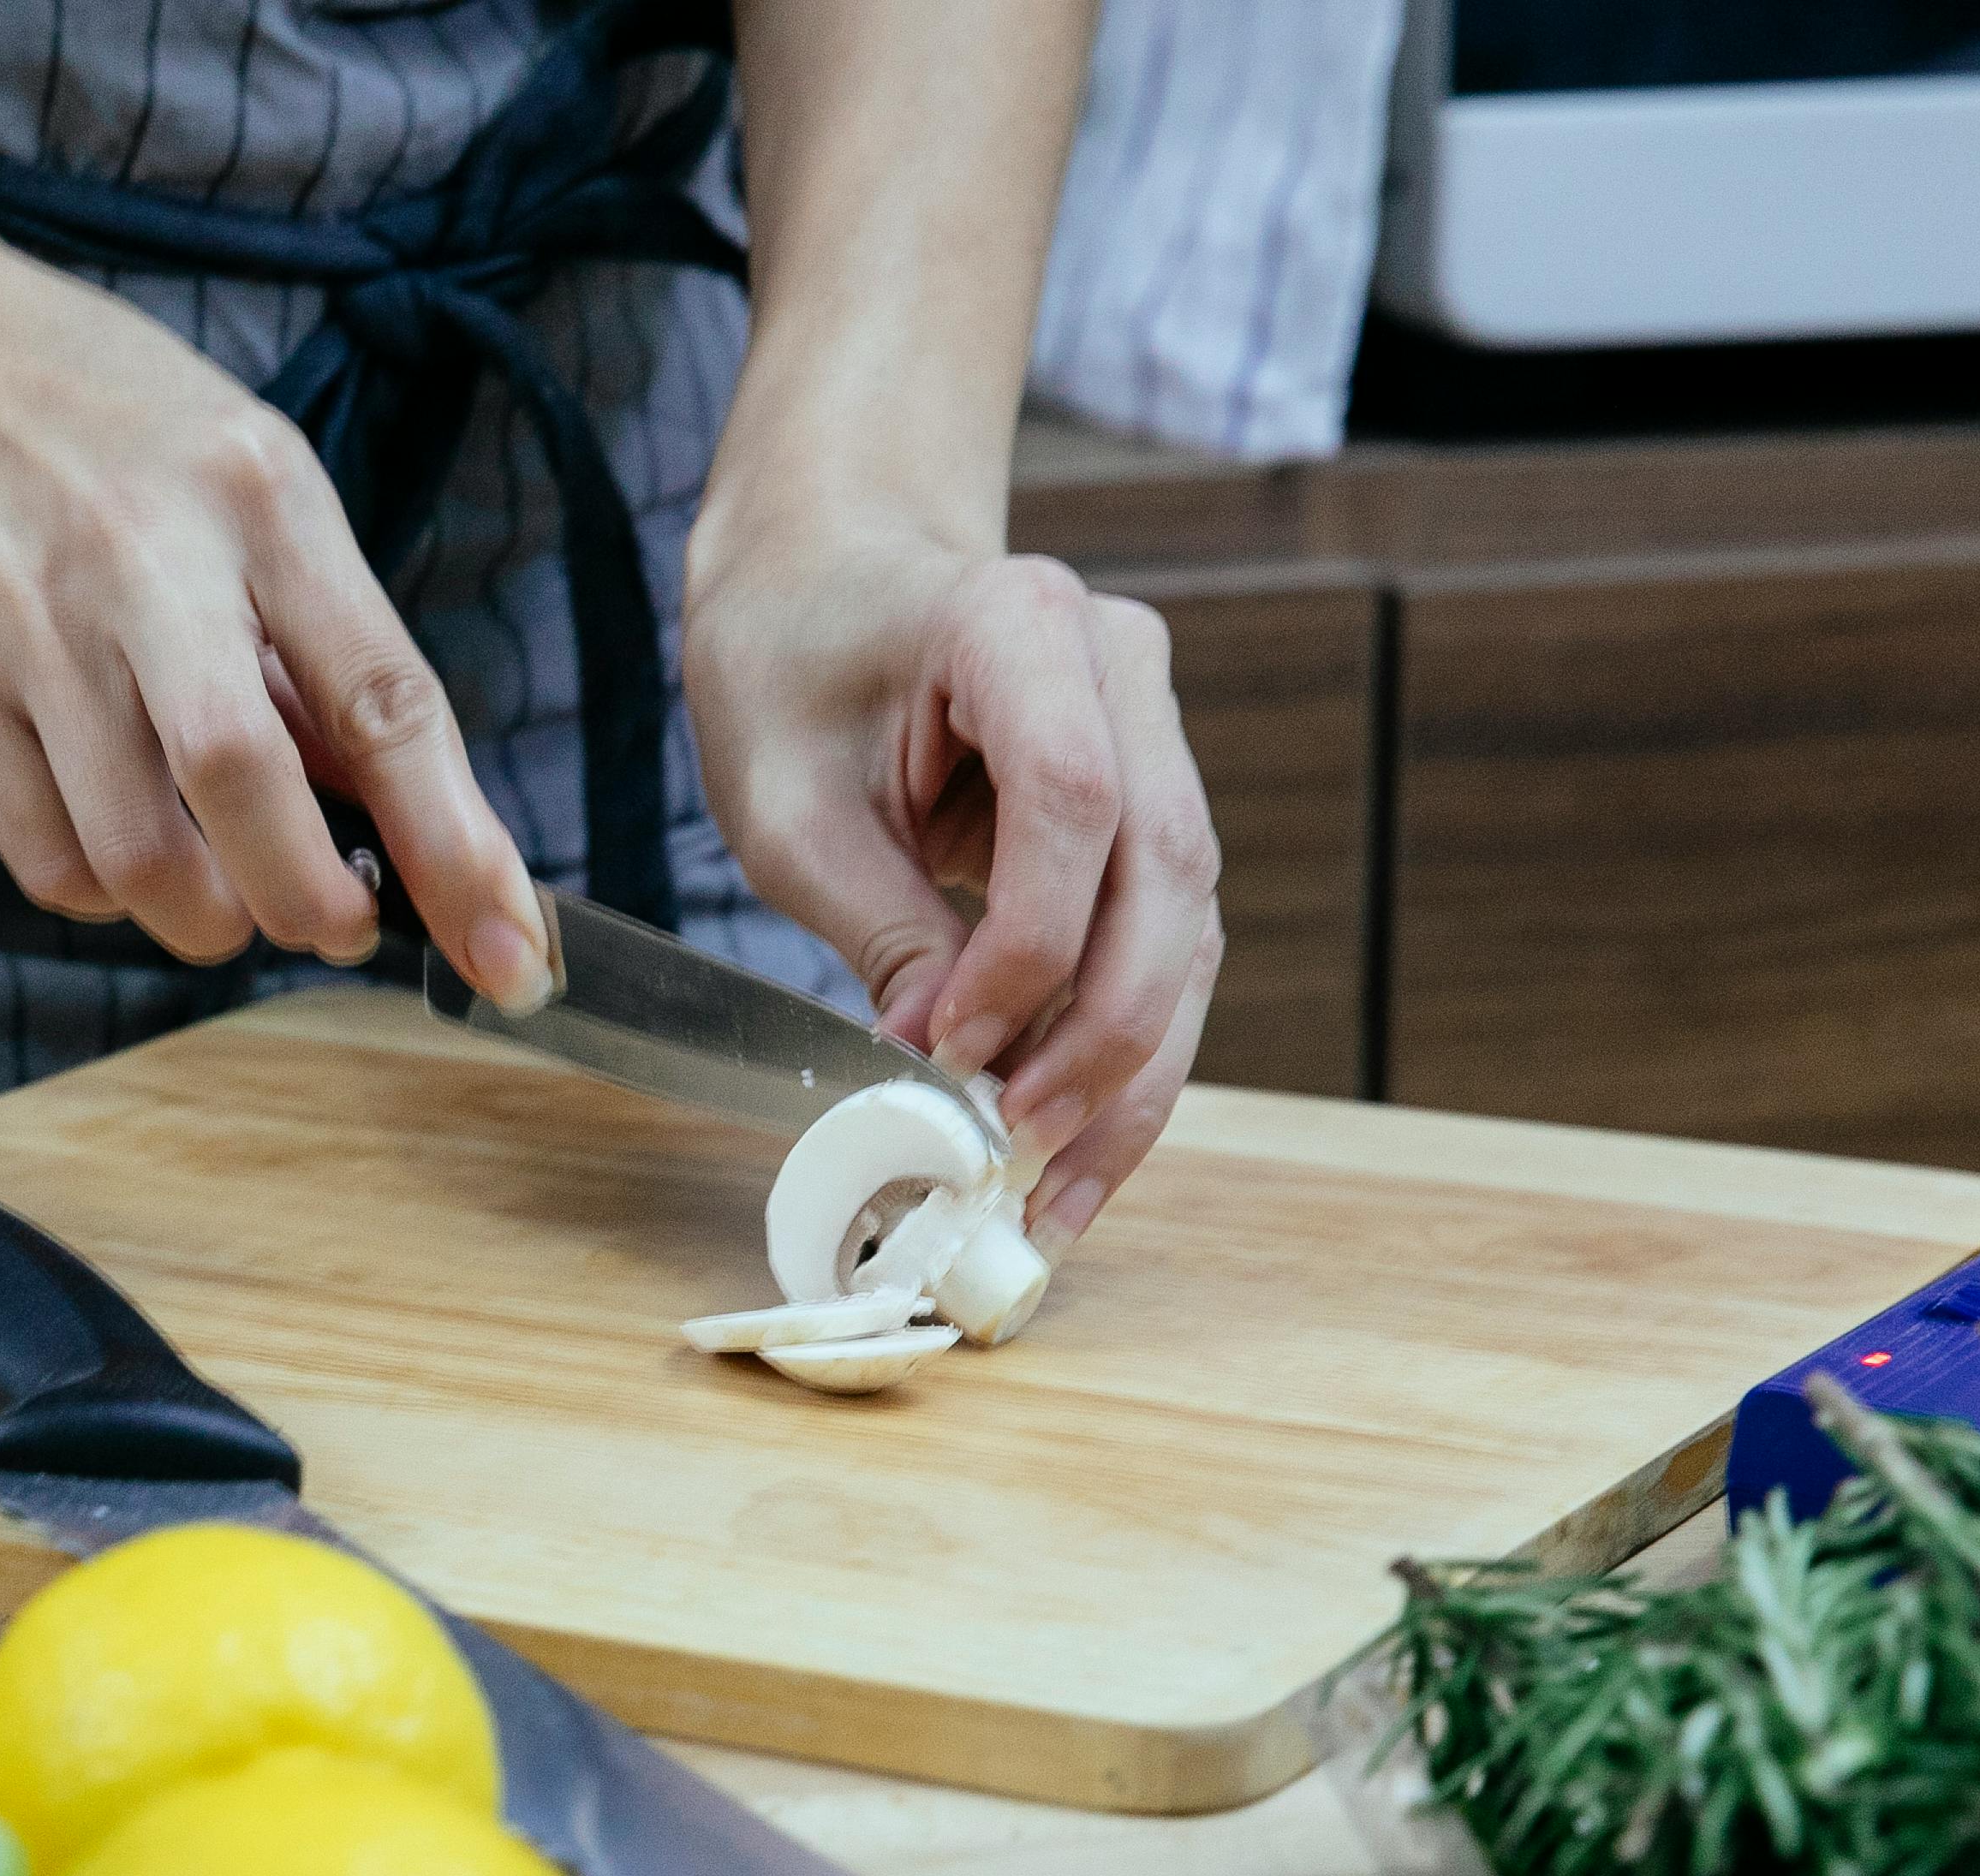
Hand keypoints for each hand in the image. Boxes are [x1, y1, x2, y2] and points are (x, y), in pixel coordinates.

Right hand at [0, 255, 556, 1008]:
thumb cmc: (120, 430)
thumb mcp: (262, 490)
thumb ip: (328, 650)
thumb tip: (402, 823)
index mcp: (259, 499)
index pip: (381, 698)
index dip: (454, 844)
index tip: (509, 948)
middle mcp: (143, 564)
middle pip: (242, 785)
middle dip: (312, 902)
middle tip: (341, 920)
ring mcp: (29, 632)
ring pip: (134, 860)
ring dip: (210, 915)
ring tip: (227, 878)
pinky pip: (48, 862)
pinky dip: (111, 892)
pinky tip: (129, 838)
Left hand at [680, 523, 1221, 1252]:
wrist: (826, 582)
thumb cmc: (790, 673)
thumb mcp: (789, 805)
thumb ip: (879, 925)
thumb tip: (940, 1070)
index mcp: (1021, 622)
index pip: (1074, 799)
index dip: (1029, 944)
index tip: (952, 1046)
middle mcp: (1122, 668)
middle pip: (1167, 873)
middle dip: (1106, 1033)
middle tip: (1024, 1153)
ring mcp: (1155, 734)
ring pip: (1190, 925)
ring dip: (1135, 1068)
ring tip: (1057, 1189)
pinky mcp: (1151, 806)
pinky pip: (1164, 939)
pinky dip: (1124, 1045)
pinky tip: (1075, 1140)